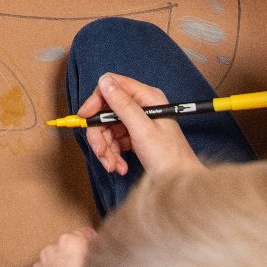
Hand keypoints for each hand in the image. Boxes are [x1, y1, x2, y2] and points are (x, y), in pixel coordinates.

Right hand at [76, 73, 202, 179]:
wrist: (181, 185)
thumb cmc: (168, 158)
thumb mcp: (142, 130)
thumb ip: (123, 105)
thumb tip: (105, 81)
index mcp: (148, 98)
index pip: (113, 87)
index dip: (96, 101)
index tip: (85, 117)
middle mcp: (142, 106)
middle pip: (107, 111)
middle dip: (100, 134)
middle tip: (100, 153)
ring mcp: (139, 122)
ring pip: (108, 128)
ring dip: (106, 148)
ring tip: (113, 166)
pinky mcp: (136, 137)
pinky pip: (115, 140)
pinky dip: (113, 154)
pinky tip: (119, 167)